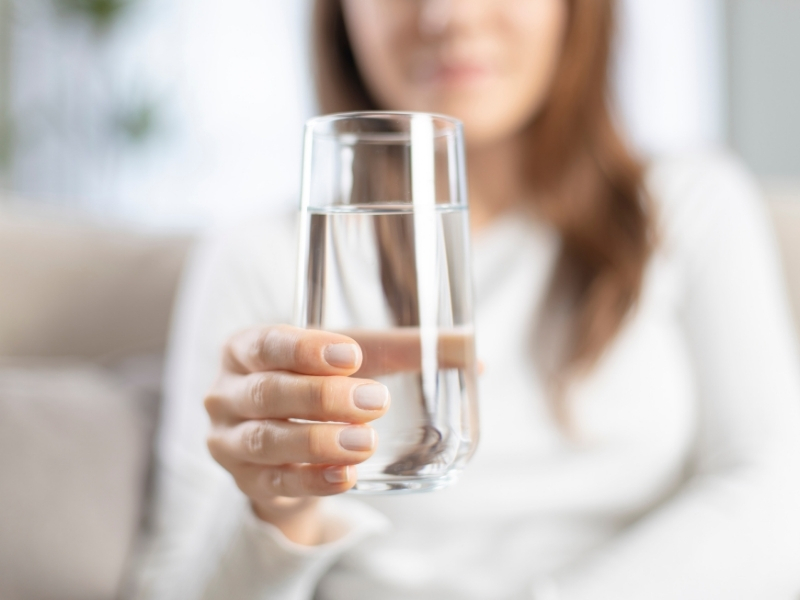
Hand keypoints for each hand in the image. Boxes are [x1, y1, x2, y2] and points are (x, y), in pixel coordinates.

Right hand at [204, 325, 389, 544]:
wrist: (285, 444)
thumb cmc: (317, 384)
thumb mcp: (352, 361)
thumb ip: (405, 350)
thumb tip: (471, 348)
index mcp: (245, 348)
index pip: (268, 343)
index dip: (306, 349)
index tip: (352, 356)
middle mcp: (226, 392)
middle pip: (267, 392)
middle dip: (321, 397)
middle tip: (375, 402)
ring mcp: (228, 439)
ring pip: (266, 440)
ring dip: (317, 442)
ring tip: (366, 443)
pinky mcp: (245, 481)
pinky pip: (275, 483)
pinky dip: (312, 480)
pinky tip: (346, 476)